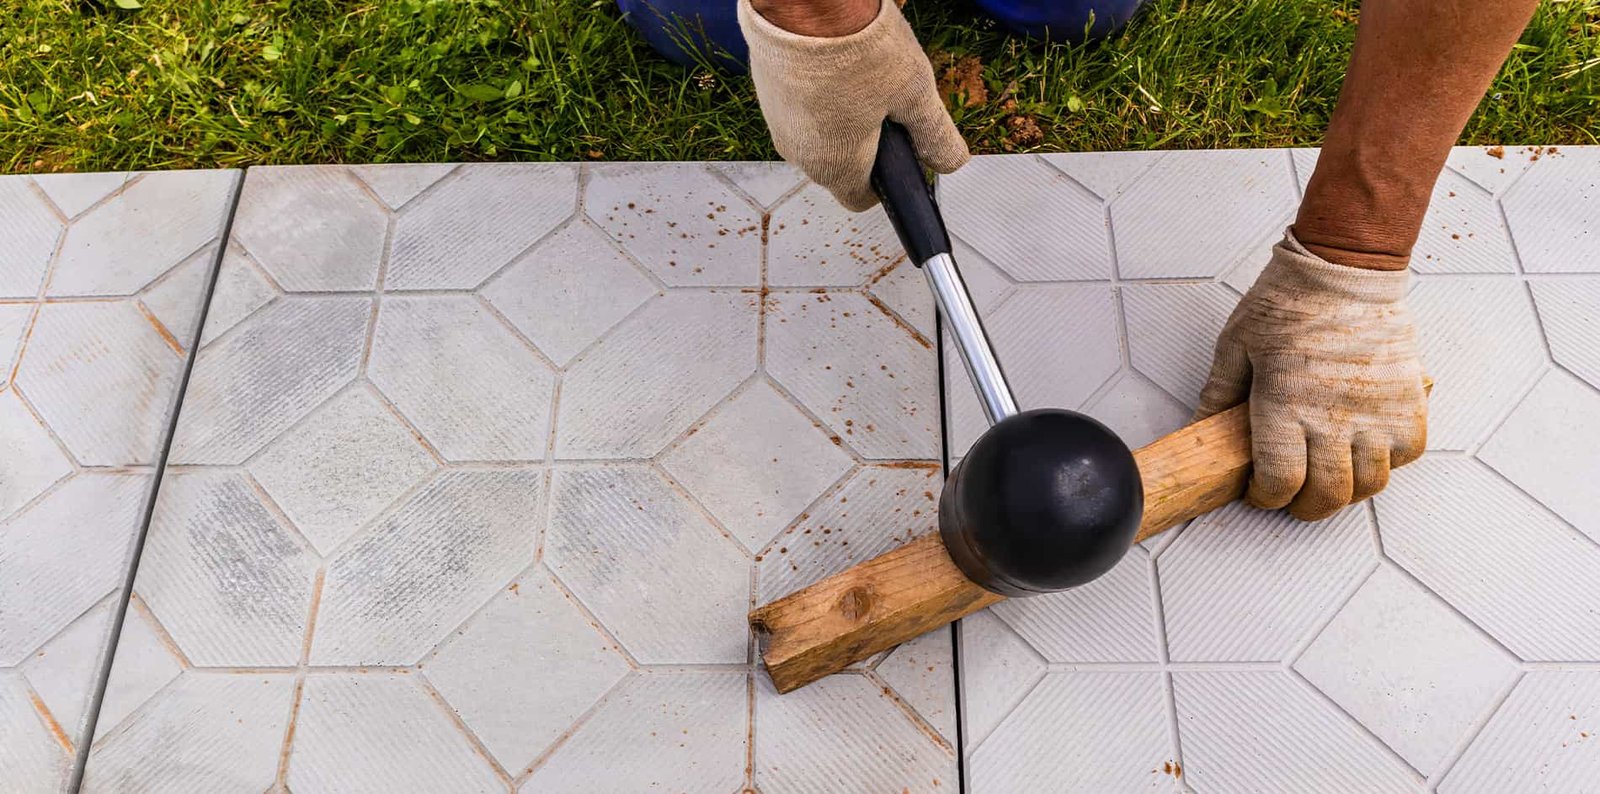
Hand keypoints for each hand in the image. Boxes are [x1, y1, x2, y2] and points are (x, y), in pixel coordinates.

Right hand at [737, 0, 968, 210]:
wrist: (802, 3)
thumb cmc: (854, 47)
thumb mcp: (914, 94)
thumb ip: (934, 135)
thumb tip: (949, 162)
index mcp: (835, 166)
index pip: (861, 198)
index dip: (887, 180)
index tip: (902, 152)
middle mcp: (800, 153)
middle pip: (841, 163)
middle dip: (868, 141)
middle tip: (890, 101)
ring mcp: (778, 122)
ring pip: (820, 132)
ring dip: (843, 114)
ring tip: (863, 74)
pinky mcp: (767, 91)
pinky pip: (800, 105)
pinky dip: (820, 93)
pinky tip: (838, 62)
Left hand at [1195, 231, 1427, 520]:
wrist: (1344, 269)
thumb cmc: (1287, 302)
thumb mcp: (1235, 345)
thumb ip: (1219, 393)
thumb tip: (1201, 428)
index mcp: (1285, 406)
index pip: (1281, 481)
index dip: (1267, 498)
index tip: (1260, 492)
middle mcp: (1334, 417)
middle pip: (1328, 495)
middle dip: (1305, 508)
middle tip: (1293, 499)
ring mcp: (1377, 411)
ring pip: (1371, 483)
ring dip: (1347, 491)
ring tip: (1329, 479)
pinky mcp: (1408, 400)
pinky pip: (1408, 453)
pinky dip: (1388, 463)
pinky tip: (1365, 452)